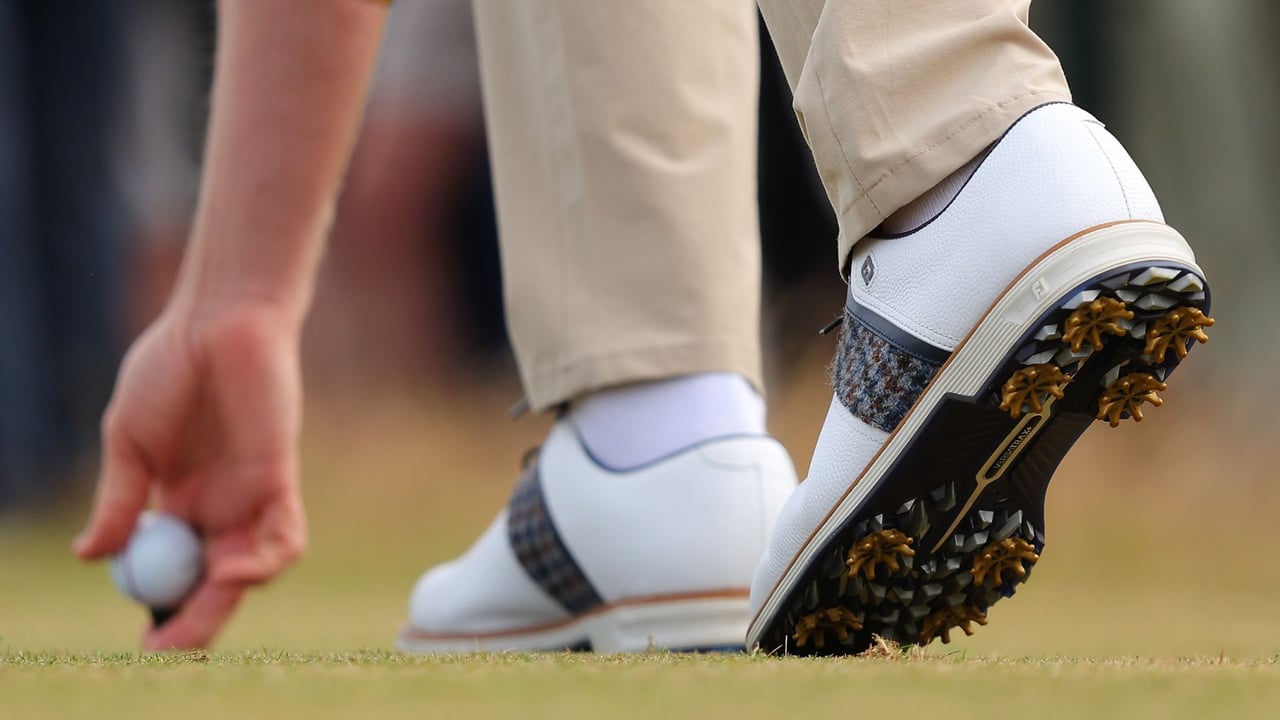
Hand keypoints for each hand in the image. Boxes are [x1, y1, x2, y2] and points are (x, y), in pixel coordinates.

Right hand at [74, 301, 306, 649]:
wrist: (216, 321)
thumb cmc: (170, 368)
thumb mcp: (127, 441)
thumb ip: (118, 500)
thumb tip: (90, 557)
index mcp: (175, 502)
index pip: (173, 570)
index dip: (160, 605)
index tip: (142, 638)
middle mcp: (217, 507)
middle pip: (212, 582)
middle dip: (192, 622)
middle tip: (164, 649)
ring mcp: (250, 495)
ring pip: (248, 569)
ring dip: (222, 602)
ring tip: (190, 623)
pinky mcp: (280, 478)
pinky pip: (284, 536)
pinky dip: (263, 562)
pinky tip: (233, 570)